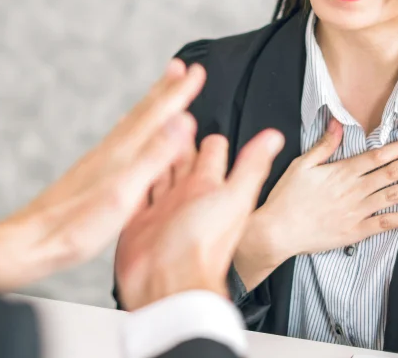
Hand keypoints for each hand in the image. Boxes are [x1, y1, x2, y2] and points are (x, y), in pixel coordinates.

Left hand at [0, 59, 205, 291]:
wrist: (31, 242)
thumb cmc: (76, 227)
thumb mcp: (123, 195)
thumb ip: (153, 157)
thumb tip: (181, 122)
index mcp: (122, 155)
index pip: (157, 115)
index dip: (178, 93)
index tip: (197, 71)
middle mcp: (110, 151)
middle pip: (142, 112)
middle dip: (165, 90)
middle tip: (180, 67)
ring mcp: (98, 162)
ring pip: (130, 123)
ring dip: (149, 105)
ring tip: (159, 91)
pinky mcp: (90, 175)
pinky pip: (119, 140)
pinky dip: (131, 128)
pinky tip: (126, 134)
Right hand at [114, 128, 284, 310]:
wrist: (170, 284)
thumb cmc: (205, 246)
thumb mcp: (234, 198)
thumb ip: (252, 167)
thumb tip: (274, 137)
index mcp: (208, 188)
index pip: (211, 153)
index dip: (208, 136)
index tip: (200, 114)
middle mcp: (185, 197)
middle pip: (179, 159)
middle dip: (174, 137)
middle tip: (168, 117)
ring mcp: (160, 209)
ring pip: (155, 173)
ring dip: (152, 155)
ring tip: (146, 133)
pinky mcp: (137, 222)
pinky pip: (132, 193)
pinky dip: (129, 179)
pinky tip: (123, 165)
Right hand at [233, 118, 397, 290]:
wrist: (278, 231)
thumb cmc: (287, 196)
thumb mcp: (301, 165)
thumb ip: (324, 145)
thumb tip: (337, 122)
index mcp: (342, 172)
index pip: (379, 155)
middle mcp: (355, 190)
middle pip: (393, 172)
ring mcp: (358, 212)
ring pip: (394, 196)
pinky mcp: (356, 231)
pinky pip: (385, 223)